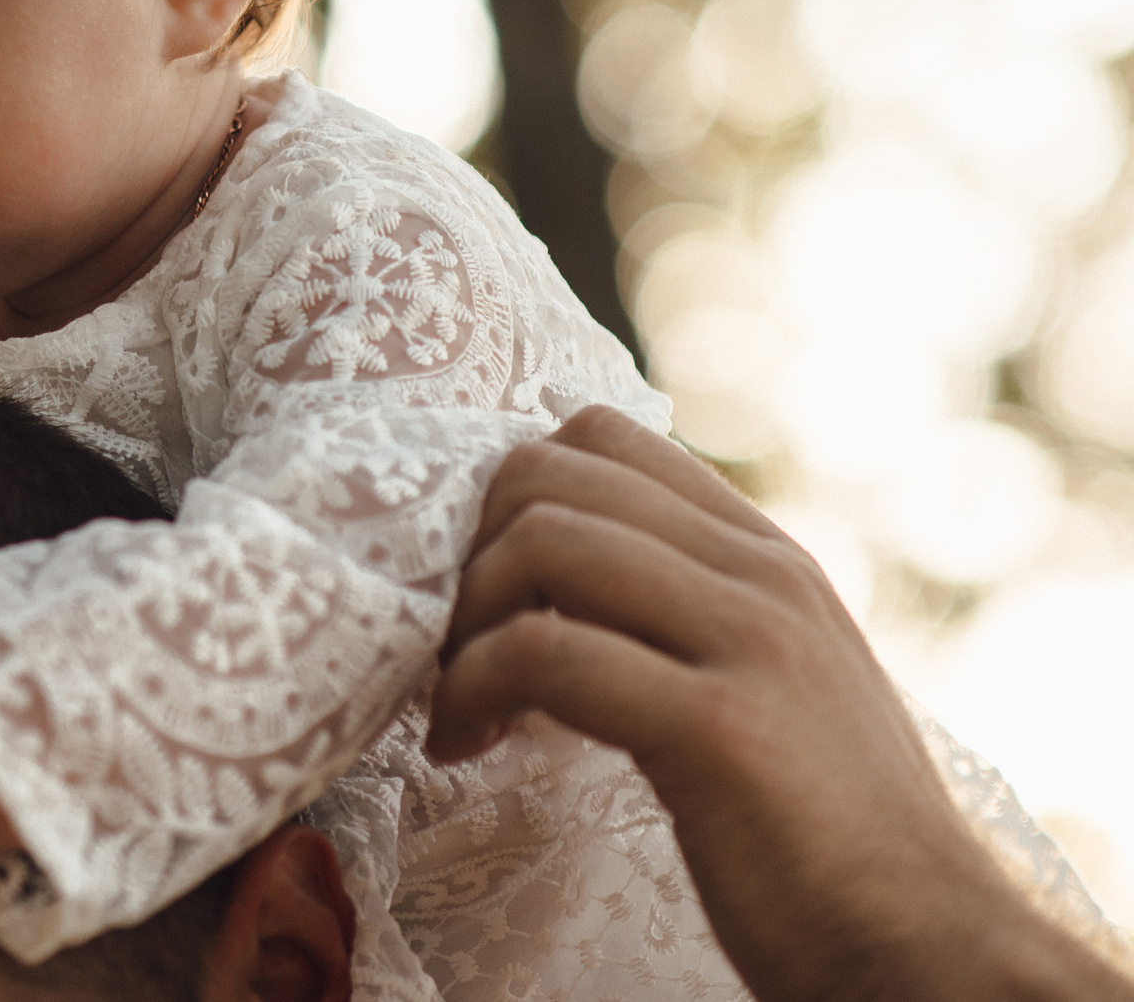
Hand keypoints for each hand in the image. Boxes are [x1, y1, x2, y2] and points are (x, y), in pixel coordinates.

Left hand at [427, 406, 1133, 1001]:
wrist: (931, 952)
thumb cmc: (829, 841)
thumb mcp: (772, 685)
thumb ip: (691, 614)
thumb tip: (556, 582)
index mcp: (770, 557)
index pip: (604, 435)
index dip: (511, 497)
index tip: (490, 590)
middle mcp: (764, 574)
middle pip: (551, 473)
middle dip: (468, 551)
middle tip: (453, 645)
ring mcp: (749, 641)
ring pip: (541, 541)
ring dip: (461, 623)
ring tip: (457, 706)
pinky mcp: (720, 726)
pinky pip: (544, 652)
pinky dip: (472, 689)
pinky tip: (466, 746)